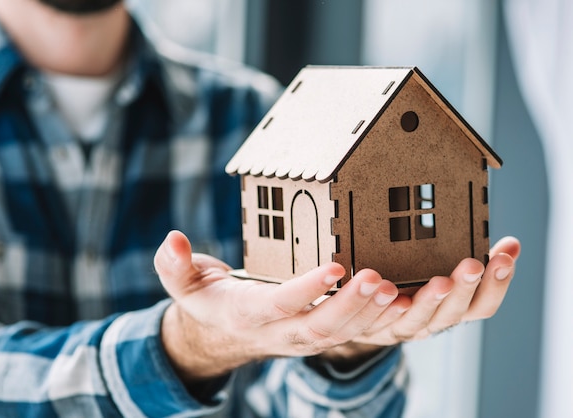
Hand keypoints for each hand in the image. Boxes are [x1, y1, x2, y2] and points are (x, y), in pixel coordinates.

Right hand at [154, 231, 519, 381]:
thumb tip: (171, 241)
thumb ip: (175, 265)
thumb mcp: (186, 284)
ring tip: (416, 286)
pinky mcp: (335, 329)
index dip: (307, 289)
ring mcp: (315, 335)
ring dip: (385, 313)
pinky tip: (429, 290)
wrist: (229, 332)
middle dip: (357, 306)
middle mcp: (290, 331)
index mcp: (256, 314)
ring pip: (355, 332)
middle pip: (327, 326)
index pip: (282, 304)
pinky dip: (400, 314)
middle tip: (382, 279)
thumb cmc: (213, 302)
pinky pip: (370, 328)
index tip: (333, 266)